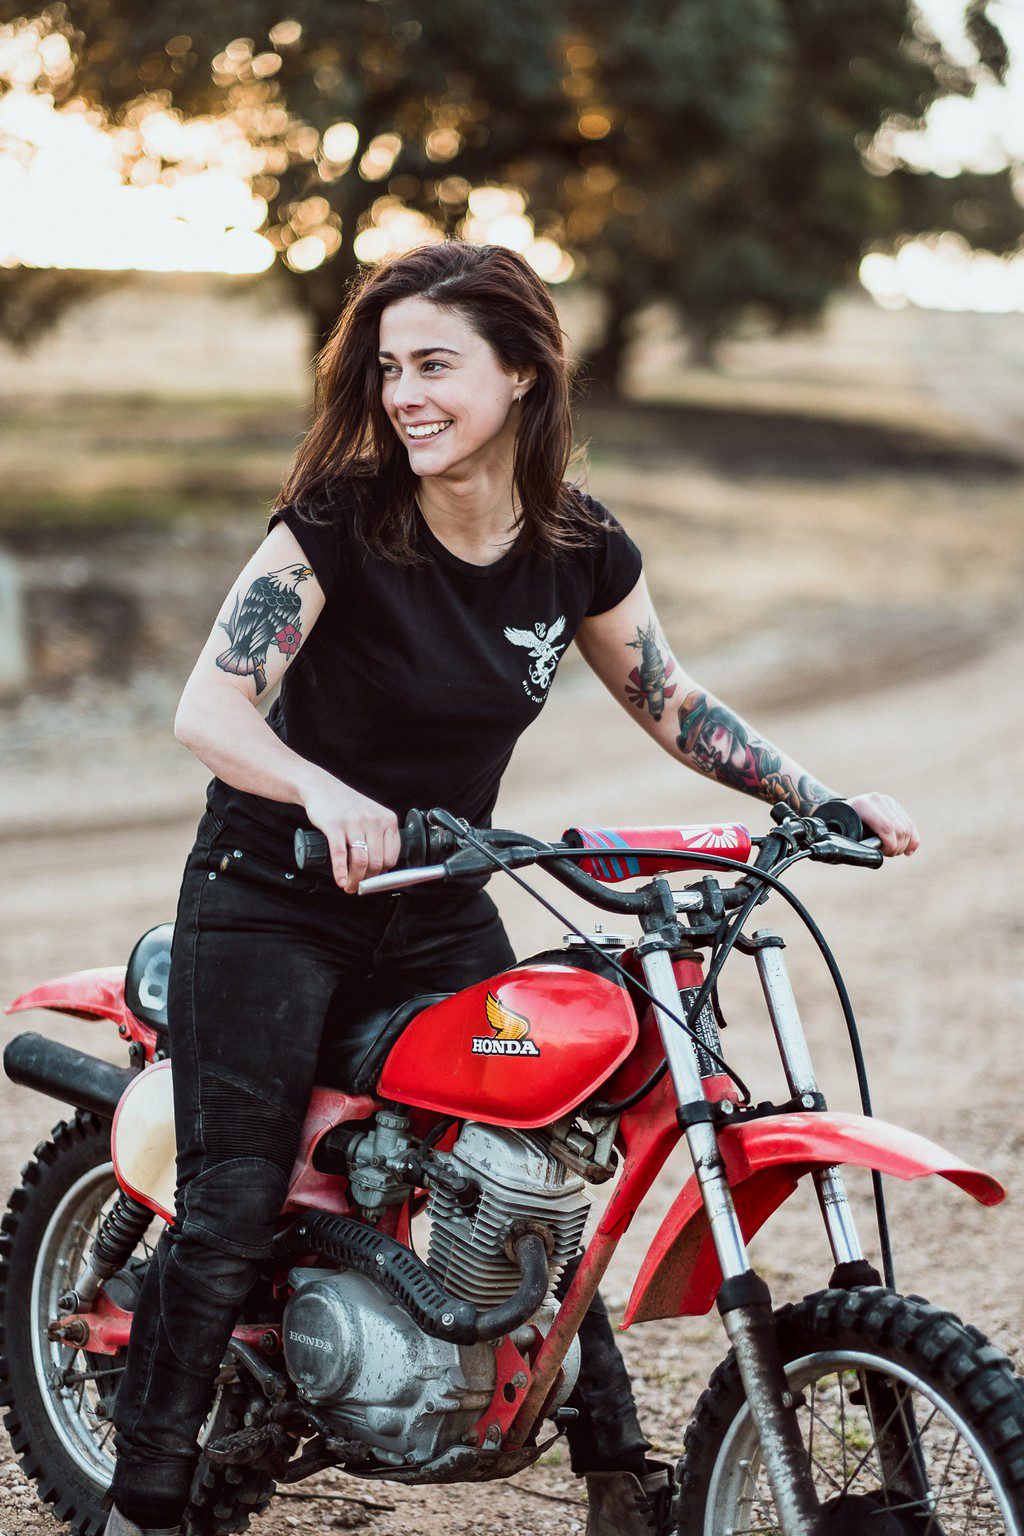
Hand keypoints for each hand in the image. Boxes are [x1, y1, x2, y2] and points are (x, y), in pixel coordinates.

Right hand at [299, 770, 400, 891]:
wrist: (322, 788)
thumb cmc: (347, 806)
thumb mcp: (371, 816)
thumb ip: (378, 838)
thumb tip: (379, 870)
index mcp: (387, 820)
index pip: (392, 857)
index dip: (382, 874)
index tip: (372, 880)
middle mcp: (374, 820)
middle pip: (376, 862)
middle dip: (367, 881)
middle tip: (357, 887)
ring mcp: (354, 822)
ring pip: (360, 861)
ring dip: (354, 880)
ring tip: (348, 885)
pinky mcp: (335, 825)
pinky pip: (340, 854)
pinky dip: (340, 871)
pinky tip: (340, 880)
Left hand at [845, 792, 919, 856]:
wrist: (840, 811)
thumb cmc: (839, 828)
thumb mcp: (842, 834)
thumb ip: (853, 843)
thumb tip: (867, 852)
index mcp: (862, 805)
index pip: (886, 828)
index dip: (890, 846)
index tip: (884, 853)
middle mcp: (877, 800)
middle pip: (900, 829)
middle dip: (897, 847)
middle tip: (887, 854)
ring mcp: (887, 801)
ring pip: (907, 828)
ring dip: (903, 845)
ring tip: (892, 851)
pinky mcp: (894, 805)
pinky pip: (910, 825)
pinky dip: (912, 840)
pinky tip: (908, 851)